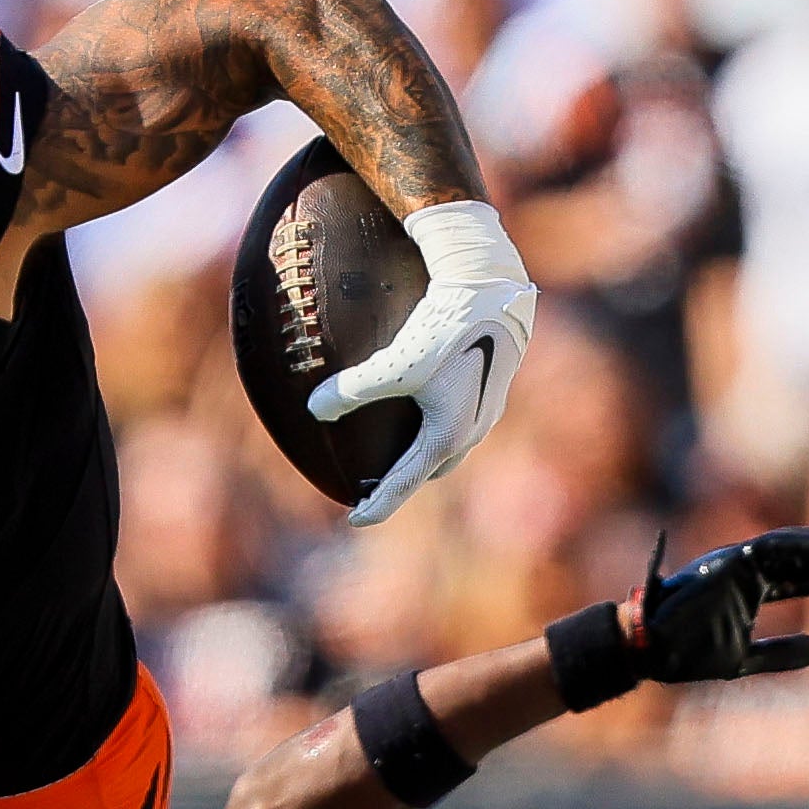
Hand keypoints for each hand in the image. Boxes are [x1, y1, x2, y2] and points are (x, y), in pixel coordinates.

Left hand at [308, 200, 539, 526]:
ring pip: (449, 444)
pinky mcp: (491, 384)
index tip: (353, 518)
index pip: (405, 484)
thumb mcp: (393, 363)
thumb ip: (351, 389)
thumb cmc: (444, 329)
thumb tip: (315, 409)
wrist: (494, 290)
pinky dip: (436, 424)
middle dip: (404, 480)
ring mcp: (486, 409)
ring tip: (395, 447)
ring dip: (423, 453)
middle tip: (372, 483)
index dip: (377, 504)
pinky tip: (420, 401)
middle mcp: (472, 429)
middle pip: (431, 469)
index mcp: (447, 435)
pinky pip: (459, 418)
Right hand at [634, 528, 808, 683]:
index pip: (803, 576)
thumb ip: (781, 653)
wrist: (652, 651)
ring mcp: (738, 559)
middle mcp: (746, 567)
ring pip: (794, 545)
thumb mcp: (745, 659)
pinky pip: (777, 545)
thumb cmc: (688, 654)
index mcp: (749, 587)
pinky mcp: (731, 558)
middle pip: (805, 557)